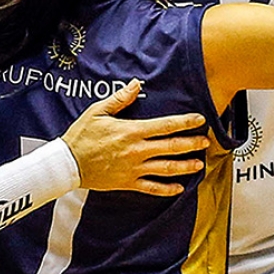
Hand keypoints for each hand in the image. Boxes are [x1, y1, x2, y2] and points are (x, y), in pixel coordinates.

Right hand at [61, 79, 206, 195]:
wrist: (67, 164)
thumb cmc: (81, 135)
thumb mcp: (98, 111)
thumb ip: (120, 99)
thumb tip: (136, 84)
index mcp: (132, 131)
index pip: (166, 126)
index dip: (185, 122)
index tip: (200, 120)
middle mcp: (137, 151)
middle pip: (171, 147)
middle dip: (191, 144)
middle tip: (206, 143)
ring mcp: (134, 169)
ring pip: (166, 169)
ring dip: (185, 166)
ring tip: (199, 165)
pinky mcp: (128, 183)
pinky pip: (152, 188)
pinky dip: (167, 189)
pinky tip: (179, 188)